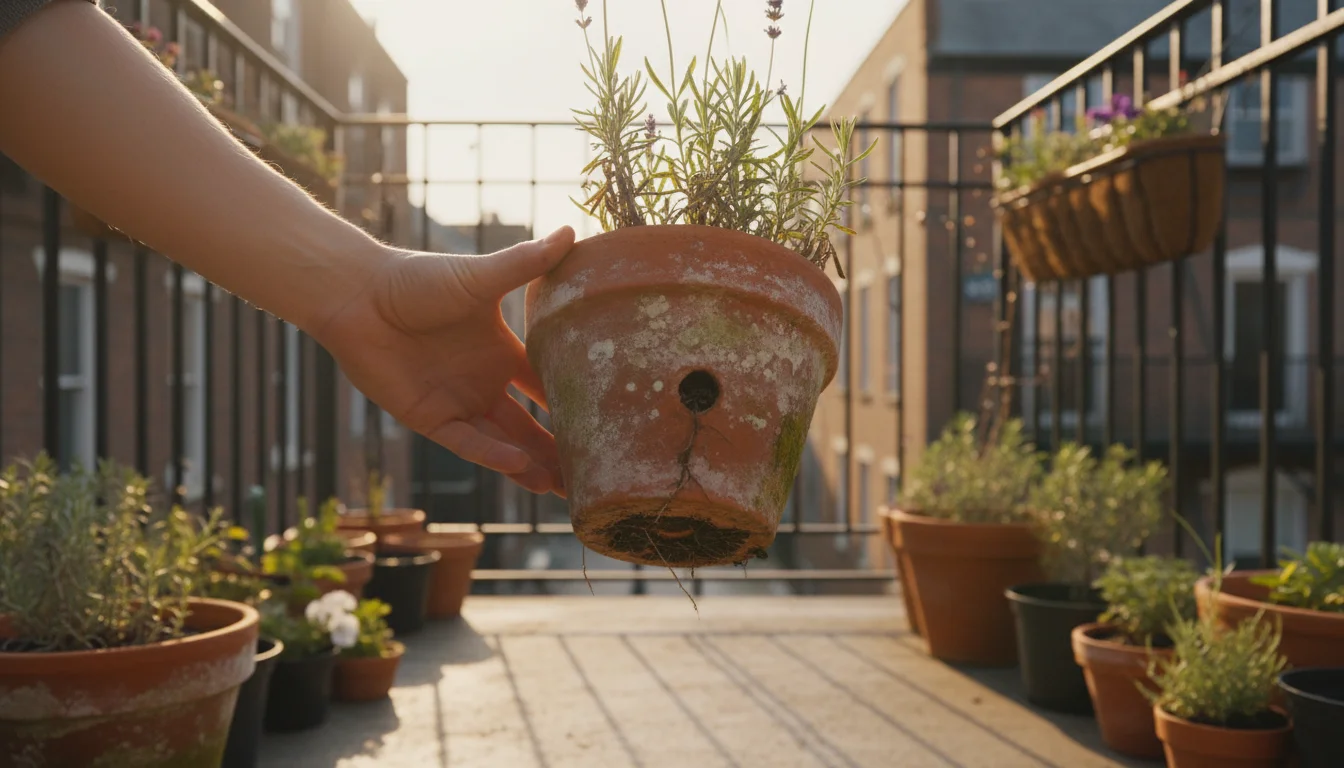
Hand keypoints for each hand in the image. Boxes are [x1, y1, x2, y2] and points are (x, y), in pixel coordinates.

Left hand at [315, 227, 575, 495]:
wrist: (358, 296)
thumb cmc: (416, 280)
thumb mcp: (480, 277)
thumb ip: (525, 262)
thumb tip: (572, 233)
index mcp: (501, 351)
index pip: (545, 385)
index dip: (573, 403)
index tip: (608, 419)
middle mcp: (484, 382)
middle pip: (531, 424)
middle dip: (559, 449)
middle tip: (596, 472)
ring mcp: (458, 402)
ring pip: (504, 442)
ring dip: (533, 463)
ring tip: (565, 486)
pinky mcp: (429, 418)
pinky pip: (467, 443)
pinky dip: (493, 455)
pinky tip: (521, 466)